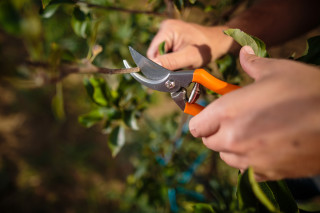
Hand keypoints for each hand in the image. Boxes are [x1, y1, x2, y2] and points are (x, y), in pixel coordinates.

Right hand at [147, 19, 233, 69]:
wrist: (218, 43)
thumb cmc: (206, 49)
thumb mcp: (188, 57)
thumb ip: (170, 62)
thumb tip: (153, 67)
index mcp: (167, 29)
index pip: (152, 53)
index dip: (157, 66)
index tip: (167, 75)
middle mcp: (165, 29)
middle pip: (155, 54)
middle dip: (164, 65)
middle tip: (177, 71)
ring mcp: (168, 33)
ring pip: (160, 56)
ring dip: (168, 64)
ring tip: (180, 66)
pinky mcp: (171, 39)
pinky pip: (165, 54)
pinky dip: (171, 61)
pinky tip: (180, 62)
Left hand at [189, 46, 319, 180]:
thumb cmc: (309, 91)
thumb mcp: (279, 70)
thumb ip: (253, 64)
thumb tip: (245, 54)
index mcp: (228, 113)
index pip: (196, 126)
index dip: (202, 120)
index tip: (211, 116)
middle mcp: (233, 140)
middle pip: (209, 143)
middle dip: (217, 132)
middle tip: (234, 121)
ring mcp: (250, 160)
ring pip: (226, 157)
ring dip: (232, 147)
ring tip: (251, 133)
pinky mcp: (268, 174)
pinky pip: (248, 171)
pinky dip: (251, 161)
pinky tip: (266, 148)